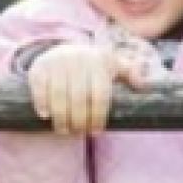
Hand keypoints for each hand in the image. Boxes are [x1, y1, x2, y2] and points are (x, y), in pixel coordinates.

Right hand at [27, 44, 151, 136]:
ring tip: (64, 130)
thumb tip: (143, 85)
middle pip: (78, 98)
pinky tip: (46, 116)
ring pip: (58, 95)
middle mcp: (77, 60)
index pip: (99, 94)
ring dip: (61, 117)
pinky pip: (39, 87)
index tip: (96, 131)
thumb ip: (129, 72)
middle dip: (79, 120)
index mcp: (98, 61)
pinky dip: (42, 103)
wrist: (63, 49)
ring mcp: (56, 62)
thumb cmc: (93, 65)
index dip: (98, 116)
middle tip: (79, 133)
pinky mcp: (39, 67)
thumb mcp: (114, 64)